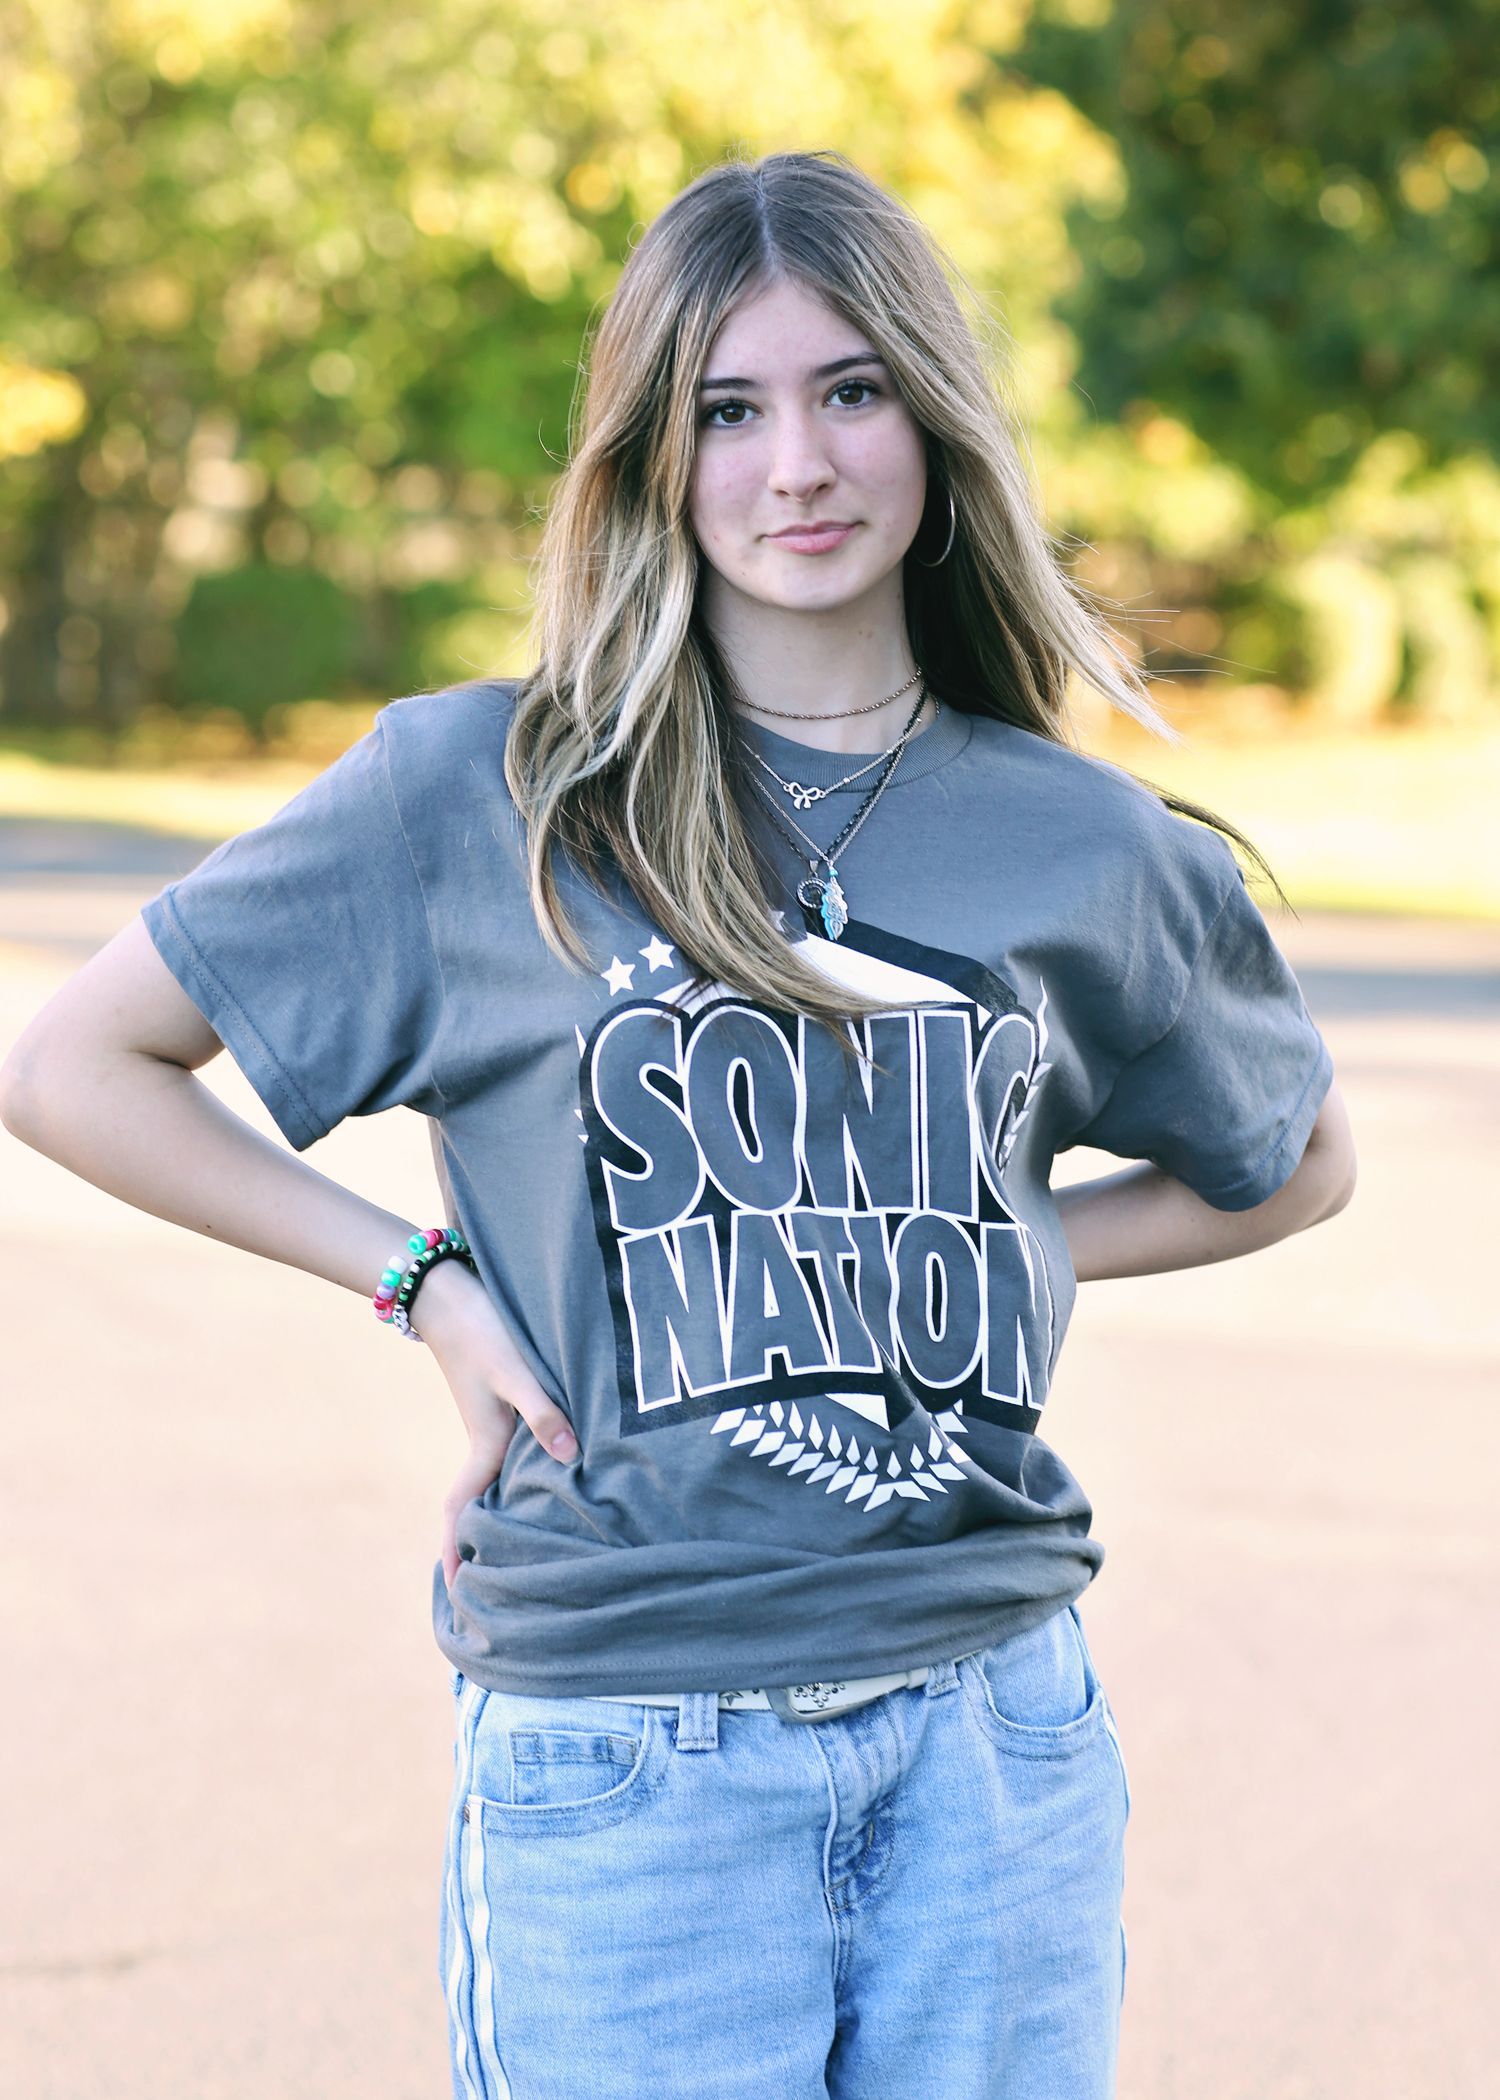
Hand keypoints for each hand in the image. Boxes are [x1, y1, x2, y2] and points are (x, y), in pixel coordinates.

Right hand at [408, 1260, 578, 1592]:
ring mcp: (495, 1423)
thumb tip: (570, 1459)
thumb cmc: (484, 1329)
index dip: (457, 1552)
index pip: (462, 1511)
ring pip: (502, 1480)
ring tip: (532, 1543)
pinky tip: (553, 1475)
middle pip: (484, 1504)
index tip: (456, 1591)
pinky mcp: (505, 1402)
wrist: (450, 1290)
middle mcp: (488, 1441)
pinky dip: (526, 1475)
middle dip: (487, 1544)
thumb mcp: (516, 1371)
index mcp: (484, 1444)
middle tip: (503, 1584)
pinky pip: (517, 1453)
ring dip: (508, 1511)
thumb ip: (543, 1412)